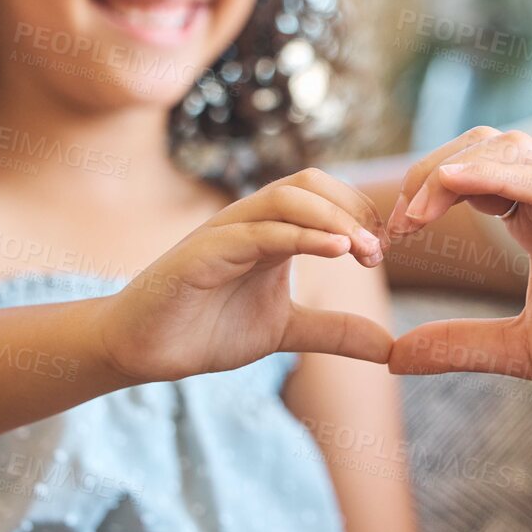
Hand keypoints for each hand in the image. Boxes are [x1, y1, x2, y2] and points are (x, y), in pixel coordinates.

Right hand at [98, 168, 393, 383]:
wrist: (142, 350)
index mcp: (270, 230)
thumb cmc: (207, 329)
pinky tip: (334, 252)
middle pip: (309, 182)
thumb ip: (334, 331)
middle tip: (379, 252)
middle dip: (351, 209)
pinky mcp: (202, 253)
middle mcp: (249, 221)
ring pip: (286, 197)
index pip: (324, 195)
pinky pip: (256, 232)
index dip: (359, 215)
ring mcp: (224, 232)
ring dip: (332, 218)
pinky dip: (300, 236)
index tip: (385, 252)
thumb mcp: (285, 330)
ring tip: (364, 251)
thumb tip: (389, 347)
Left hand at [382, 127, 531, 409]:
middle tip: (394, 224)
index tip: (391, 238)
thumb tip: (393, 355)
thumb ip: (462, 344)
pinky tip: (454, 187)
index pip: (473, 173)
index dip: (425, 193)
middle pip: (483, 146)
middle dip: (427, 172)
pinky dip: (495, 175)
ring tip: (416, 214)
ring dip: (451, 170)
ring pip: (512, 148)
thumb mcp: (524, 350)